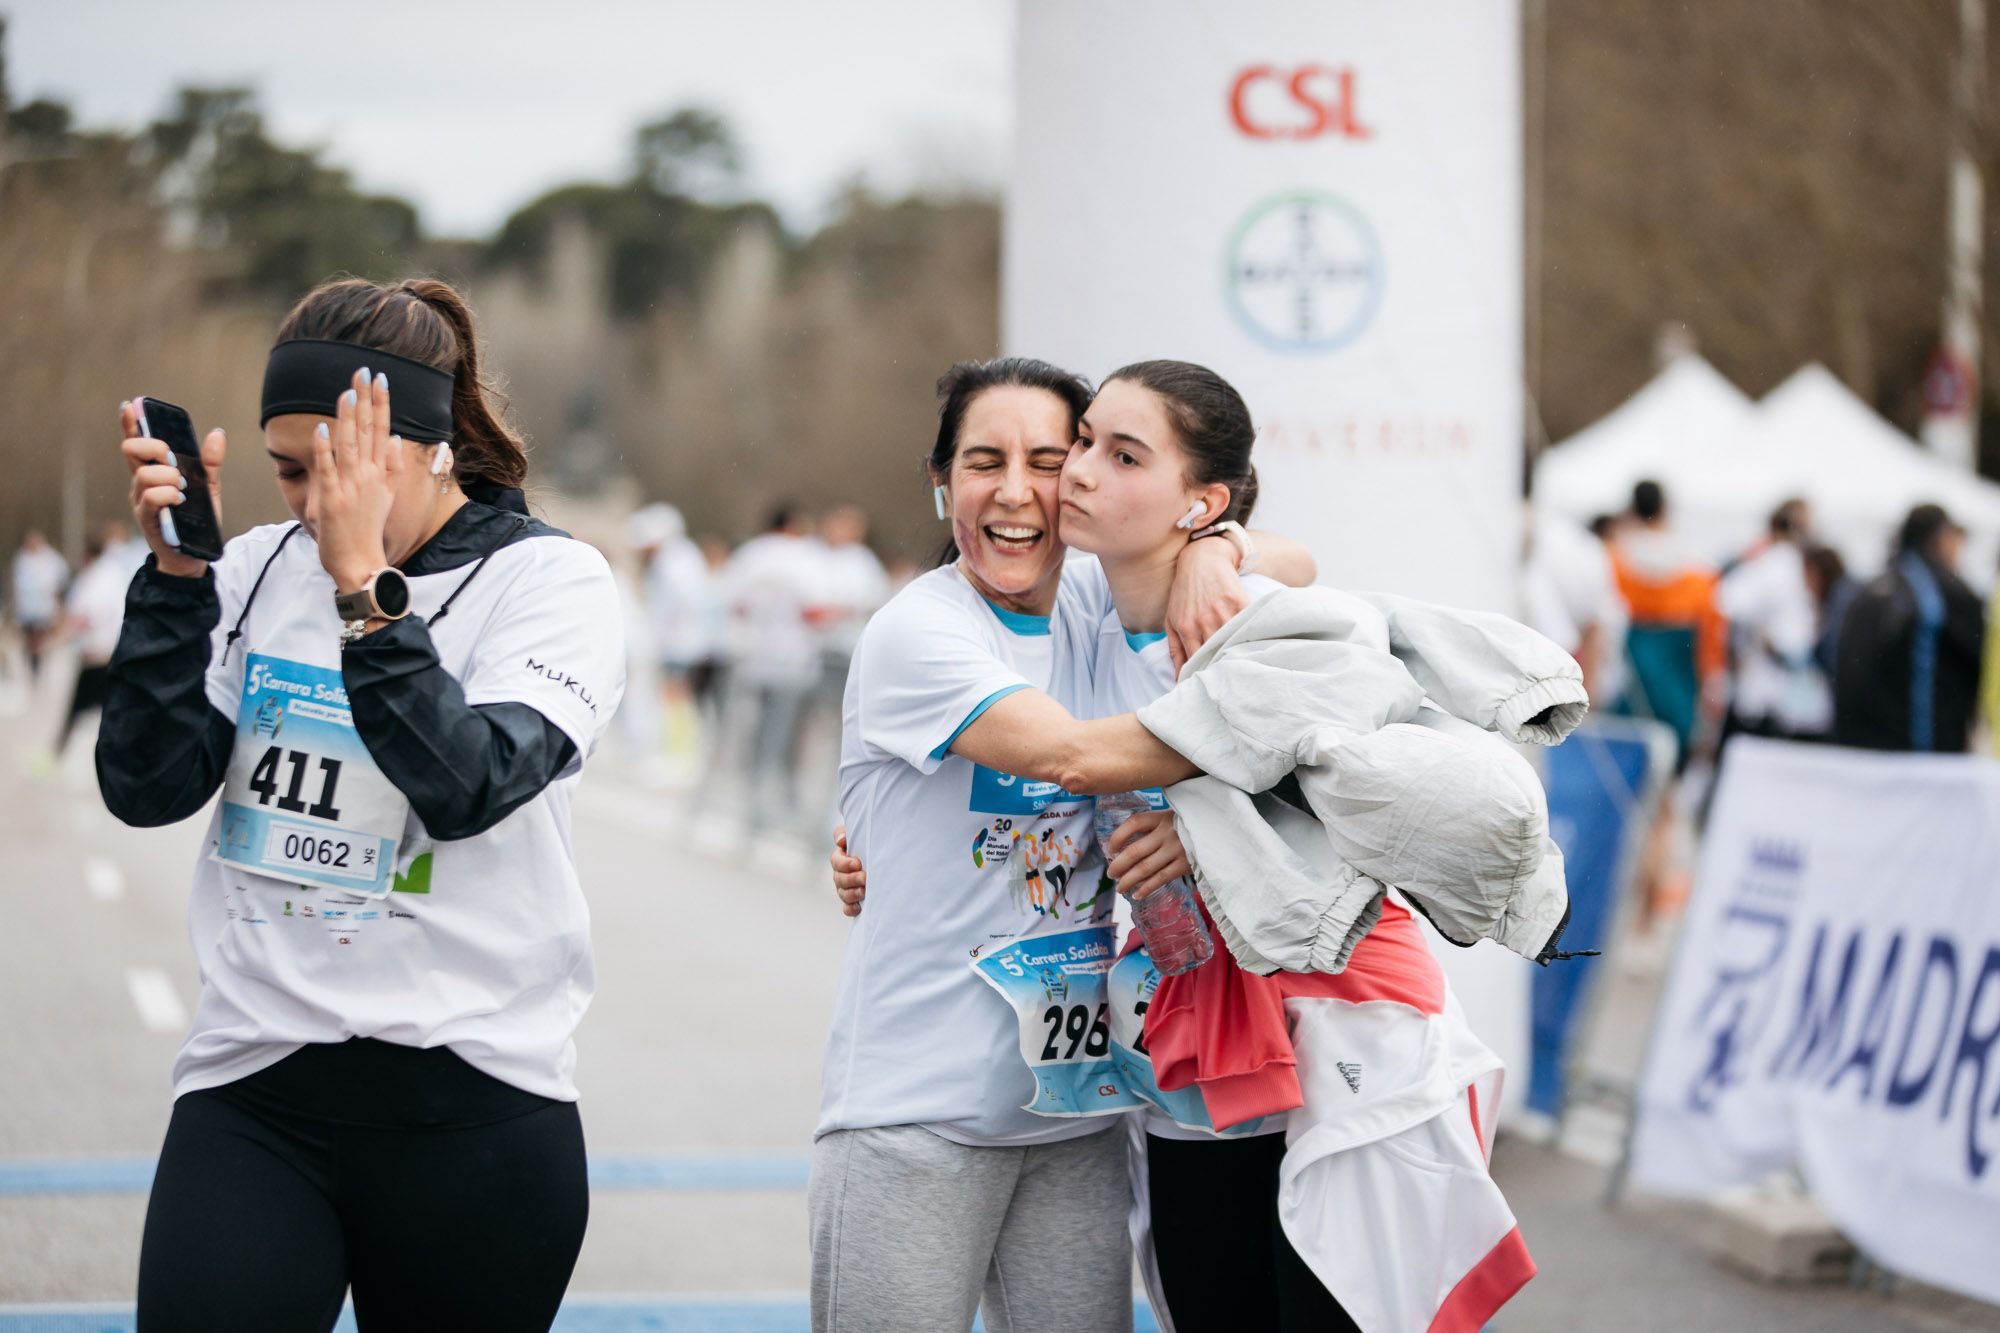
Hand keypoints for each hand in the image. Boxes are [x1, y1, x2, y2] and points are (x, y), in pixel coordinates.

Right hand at [121, 401, 223, 578]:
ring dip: (168, 476)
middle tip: (173, 461)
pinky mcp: (146, 518)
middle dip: (154, 447)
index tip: (129, 406)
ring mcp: (140, 500)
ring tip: (182, 489)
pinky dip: (168, 494)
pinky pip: (151, 497)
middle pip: (131, 450)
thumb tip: (216, 434)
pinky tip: (179, 499)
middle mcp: (140, 484)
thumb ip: (209, 463)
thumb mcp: (206, 488)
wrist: (193, 555)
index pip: (136, 443)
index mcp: (153, 472)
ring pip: (144, 474)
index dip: (130, 424)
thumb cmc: (194, 520)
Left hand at [308, 368, 403, 592]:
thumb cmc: (368, 530)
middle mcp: (367, 476)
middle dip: (366, 400)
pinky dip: (325, 450)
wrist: (360, 562)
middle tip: (364, 371)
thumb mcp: (386, 496)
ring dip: (348, 418)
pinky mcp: (332, 500)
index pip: (382, 429)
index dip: (382, 403)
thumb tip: (393, 438)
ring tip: (348, 392)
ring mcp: (350, 487)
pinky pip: (327, 470)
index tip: (381, 378)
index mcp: (379, 473)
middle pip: (368, 431)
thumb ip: (390, 466)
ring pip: (349, 445)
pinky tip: (322, 429)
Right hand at [830, 824, 865, 916]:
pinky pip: (847, 908)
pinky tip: (858, 908)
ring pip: (842, 893)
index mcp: (841, 857)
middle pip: (839, 879)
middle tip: (864, 878)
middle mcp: (841, 874)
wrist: (882, 857)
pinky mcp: (853, 901)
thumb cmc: (869, 842)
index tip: (858, 863)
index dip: (845, 864)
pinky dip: (850, 909)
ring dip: (852, 894)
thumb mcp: (859, 834)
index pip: (836, 861)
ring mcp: (845, 888)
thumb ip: (845, 833)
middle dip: (851, 879)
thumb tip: (840, 841)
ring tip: (864, 891)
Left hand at [1104, 809, 1189, 901]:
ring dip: (1128, 880)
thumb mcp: (1170, 819)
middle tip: (1111, 874)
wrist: (1218, 833)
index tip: (1110, 848)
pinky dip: (1146, 888)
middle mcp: (1167, 833)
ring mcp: (1177, 849)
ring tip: (1120, 888)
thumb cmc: (1187, 827)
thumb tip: (1122, 848)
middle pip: (1135, 851)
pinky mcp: (1185, 865)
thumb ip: (1151, 828)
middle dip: (1118, 865)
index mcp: (1161, 818)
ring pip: (1145, 868)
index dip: (1118, 837)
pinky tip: (1137, 894)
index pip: (1133, 823)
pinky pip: (1161, 879)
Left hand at [1166, 536, 1248, 672]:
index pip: (1196, 662)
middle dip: (1220, 670)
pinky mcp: (1240, 601)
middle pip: (1216, 655)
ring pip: (1233, 643)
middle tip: (1227, 684)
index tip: (1209, 687)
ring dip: (1238, 656)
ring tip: (1243, 670)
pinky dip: (1250, 638)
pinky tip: (1253, 648)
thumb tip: (1178, 679)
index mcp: (1186, 628)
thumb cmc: (1184, 593)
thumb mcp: (1171, 620)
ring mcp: (1223, 611)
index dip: (1203, 676)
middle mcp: (1204, 621)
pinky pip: (1247, 626)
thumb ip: (1175, 650)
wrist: (1202, 560)